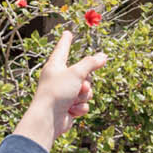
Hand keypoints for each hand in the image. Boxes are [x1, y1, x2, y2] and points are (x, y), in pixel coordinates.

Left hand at [17, 32, 105, 146]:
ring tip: (72, 99)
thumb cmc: (57, 92)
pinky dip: (80, 107)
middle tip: (79, 86)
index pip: (63, 49)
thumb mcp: (76, 73)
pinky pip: (83, 103)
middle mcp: (59, 78)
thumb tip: (103, 56)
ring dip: (83, 96)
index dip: (66, 41)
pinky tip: (70, 110)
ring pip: (86, 90)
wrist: (49, 119)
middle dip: (86, 82)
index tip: (67, 33)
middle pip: (83, 74)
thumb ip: (91, 63)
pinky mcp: (68, 107)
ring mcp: (64, 93)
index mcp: (55, 65)